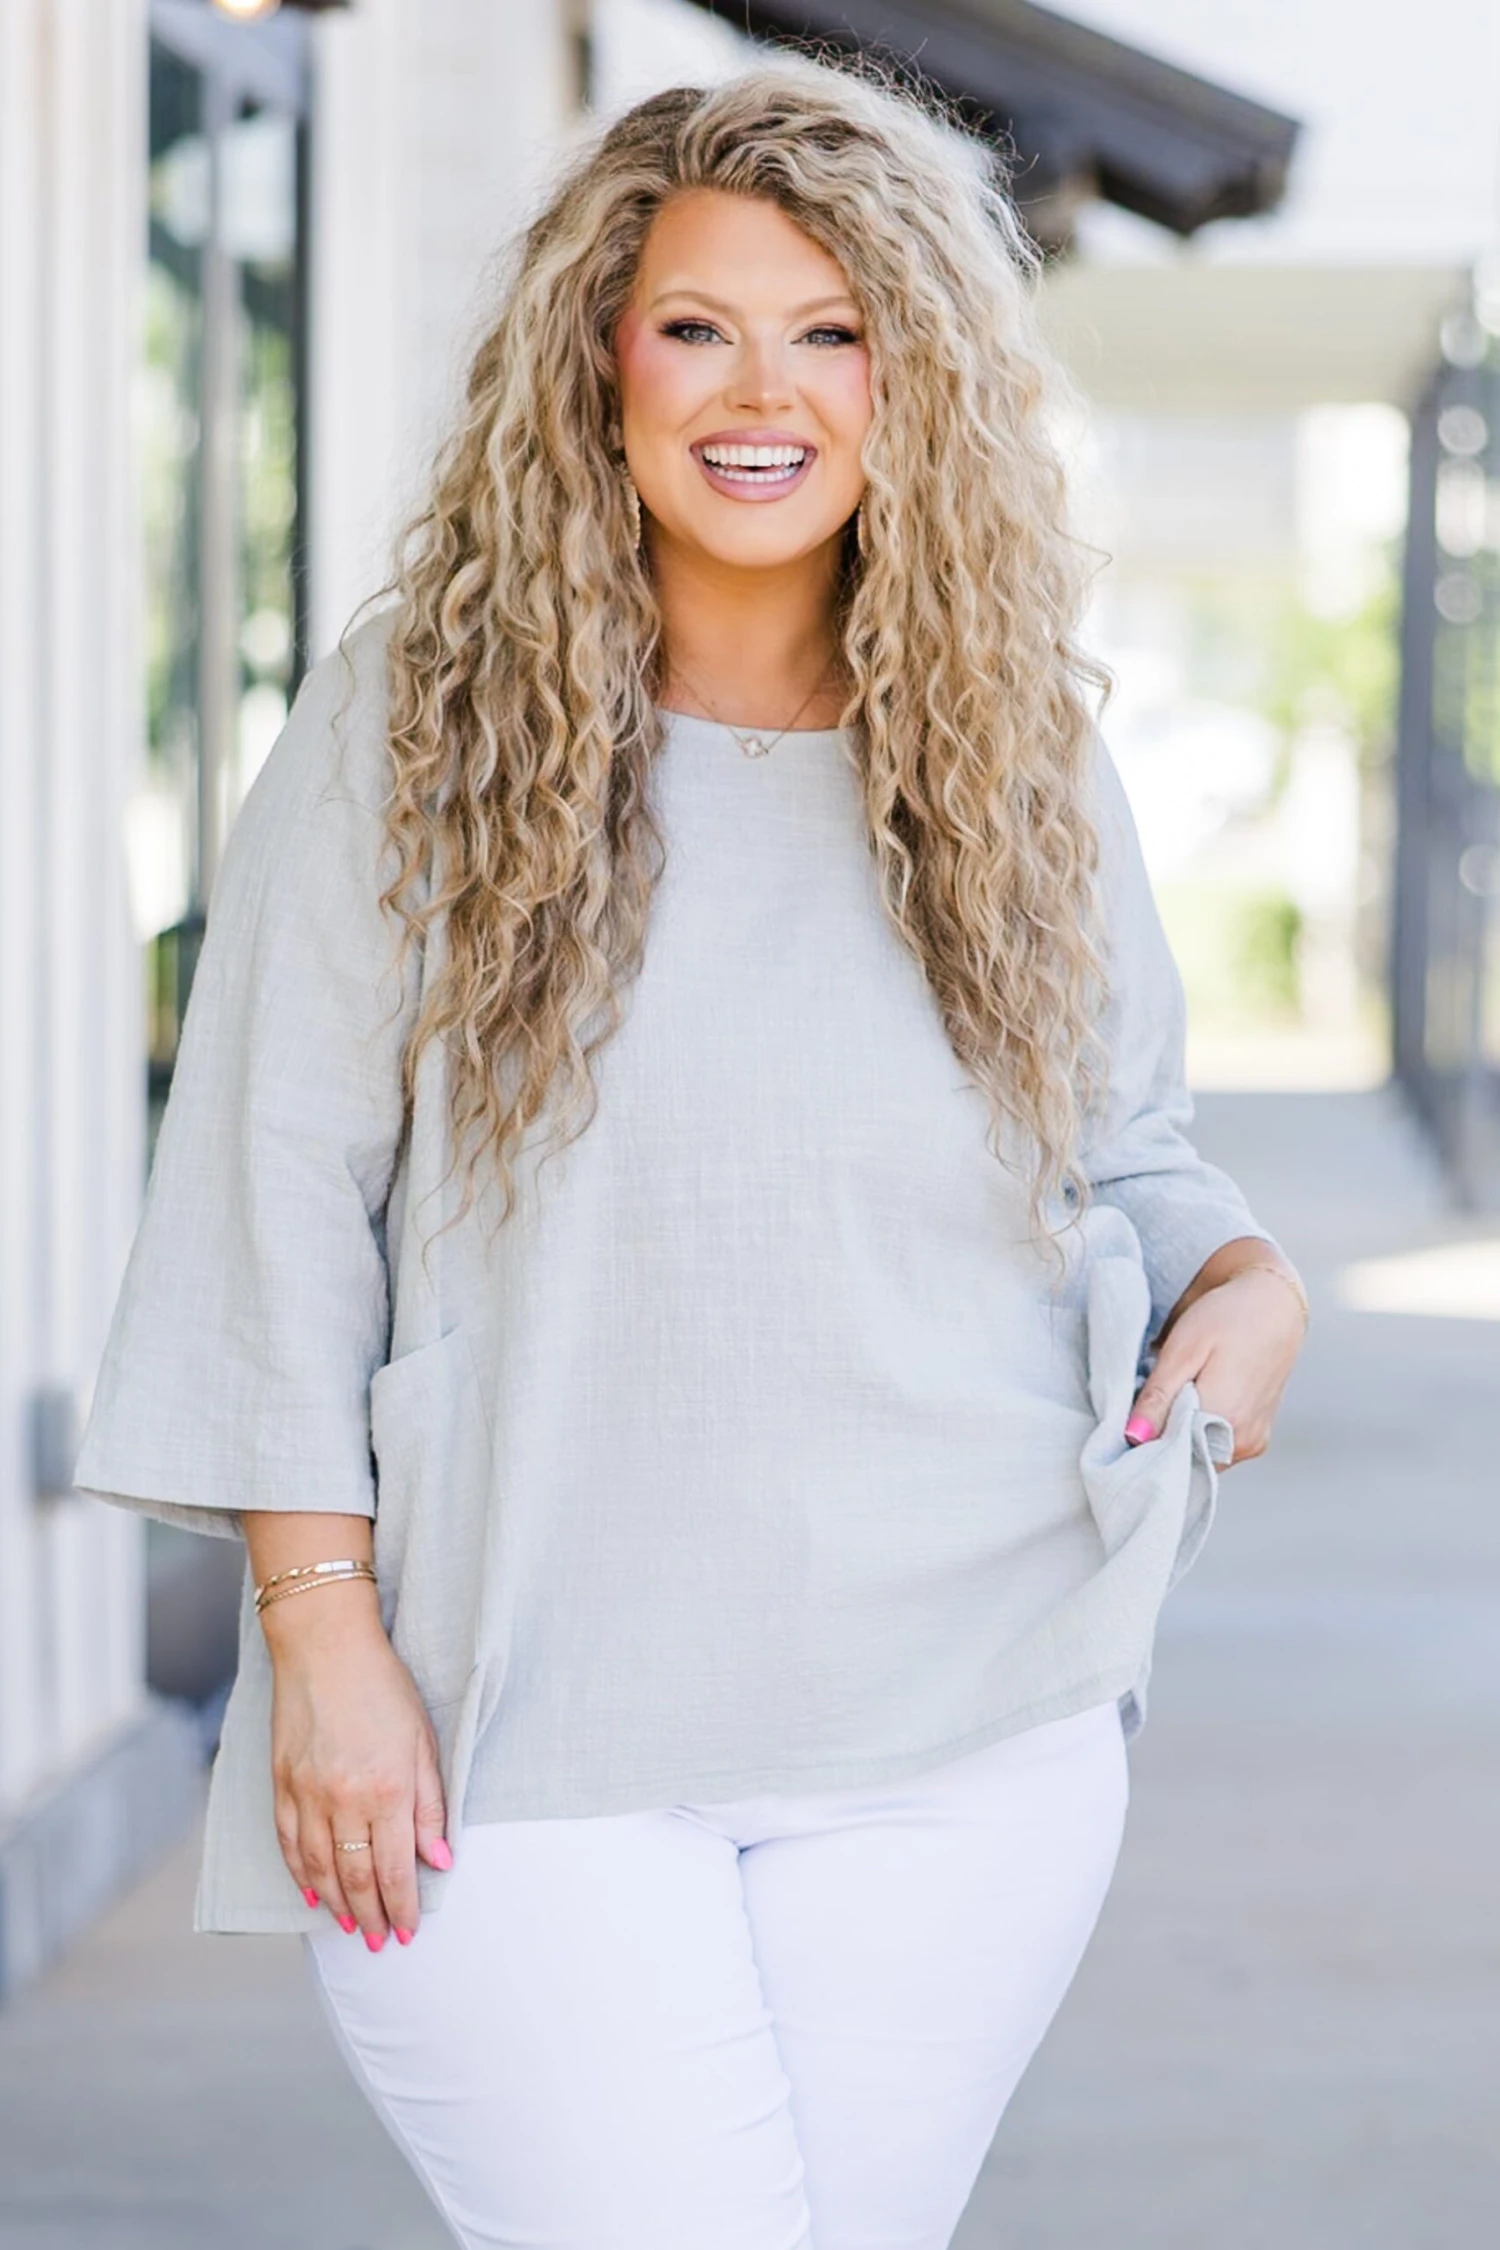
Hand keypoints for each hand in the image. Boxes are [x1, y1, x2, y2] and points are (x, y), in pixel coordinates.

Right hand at [264, 1591, 451, 1948]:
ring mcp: (307, 1795)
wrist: (324, 1647)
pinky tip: (311, 1892)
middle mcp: (344, 1800)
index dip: (401, 1905)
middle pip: (355, 1877)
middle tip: (379, 1943)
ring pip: (320, 1868)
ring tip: (349, 1928)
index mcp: (387, 1789)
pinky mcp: (281, 1784)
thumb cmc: (383, 1688)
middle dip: (370, 1916)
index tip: (406, 1931)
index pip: (393, 1868)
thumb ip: (431, 1805)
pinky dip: (300, 1874)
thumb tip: (439, 1860)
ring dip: (335, 1904)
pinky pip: (289, 1844)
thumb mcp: (423, 1741)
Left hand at [1126, 1257, 1305, 1467]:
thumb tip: (1133, 1435)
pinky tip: (1192, 1404)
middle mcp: (1242, 1441)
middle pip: (1184, 1461)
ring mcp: (1253, 1443)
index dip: (1141, 1445)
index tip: (1125, 1423)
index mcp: (1224, 1419)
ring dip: (1179, 1437)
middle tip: (1145, 1405)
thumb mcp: (1183, 1350)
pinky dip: (1198, 1434)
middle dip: (1159, 1441)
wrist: (1274, 1305)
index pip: (1166, 1456)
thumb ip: (1158, 1397)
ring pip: (1200, 1457)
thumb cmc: (1228, 1318)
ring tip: (1173, 1398)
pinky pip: (1217, 1449)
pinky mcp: (1257, 1438)